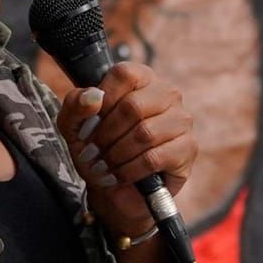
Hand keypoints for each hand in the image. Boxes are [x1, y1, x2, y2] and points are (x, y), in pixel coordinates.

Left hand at [55, 63, 196, 239]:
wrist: (115, 188)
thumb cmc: (98, 148)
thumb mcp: (74, 125)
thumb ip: (75, 104)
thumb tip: (94, 96)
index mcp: (141, 77)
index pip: (123, 74)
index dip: (102, 102)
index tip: (89, 124)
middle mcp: (167, 93)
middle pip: (133, 106)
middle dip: (106, 135)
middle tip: (93, 152)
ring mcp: (182, 120)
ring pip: (145, 133)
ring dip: (116, 154)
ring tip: (104, 165)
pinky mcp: (187, 148)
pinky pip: (154, 157)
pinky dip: (130, 170)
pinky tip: (120, 175)